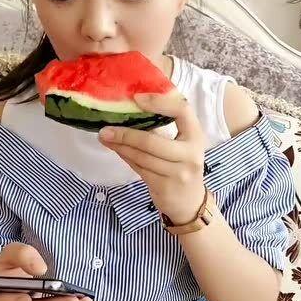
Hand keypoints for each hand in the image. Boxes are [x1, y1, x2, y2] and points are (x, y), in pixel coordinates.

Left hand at [99, 93, 205, 223]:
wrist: (189, 202)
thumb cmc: (180, 166)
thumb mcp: (180, 145)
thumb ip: (161, 129)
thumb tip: (128, 109)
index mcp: (196, 135)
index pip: (182, 110)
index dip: (159, 102)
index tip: (137, 98)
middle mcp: (190, 153)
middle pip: (152, 141)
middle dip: (126, 134)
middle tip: (106, 128)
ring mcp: (178, 172)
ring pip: (142, 156)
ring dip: (121, 146)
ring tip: (105, 137)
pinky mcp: (165, 186)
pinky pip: (140, 168)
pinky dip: (125, 157)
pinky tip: (116, 149)